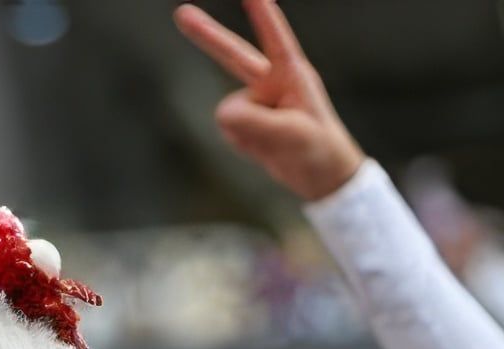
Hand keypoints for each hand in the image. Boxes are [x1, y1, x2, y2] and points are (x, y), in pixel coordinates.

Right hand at [175, 0, 365, 200]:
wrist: (323, 177)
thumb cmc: (318, 149)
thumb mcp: (291, 136)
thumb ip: (256, 121)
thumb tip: (221, 113)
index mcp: (292, 74)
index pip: (275, 38)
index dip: (263, 14)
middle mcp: (271, 82)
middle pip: (233, 54)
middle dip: (207, 35)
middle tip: (181, 13)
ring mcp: (257, 101)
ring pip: (229, 114)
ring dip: (246, 132)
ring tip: (276, 144)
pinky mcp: (247, 121)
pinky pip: (229, 130)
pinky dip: (243, 144)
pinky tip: (265, 149)